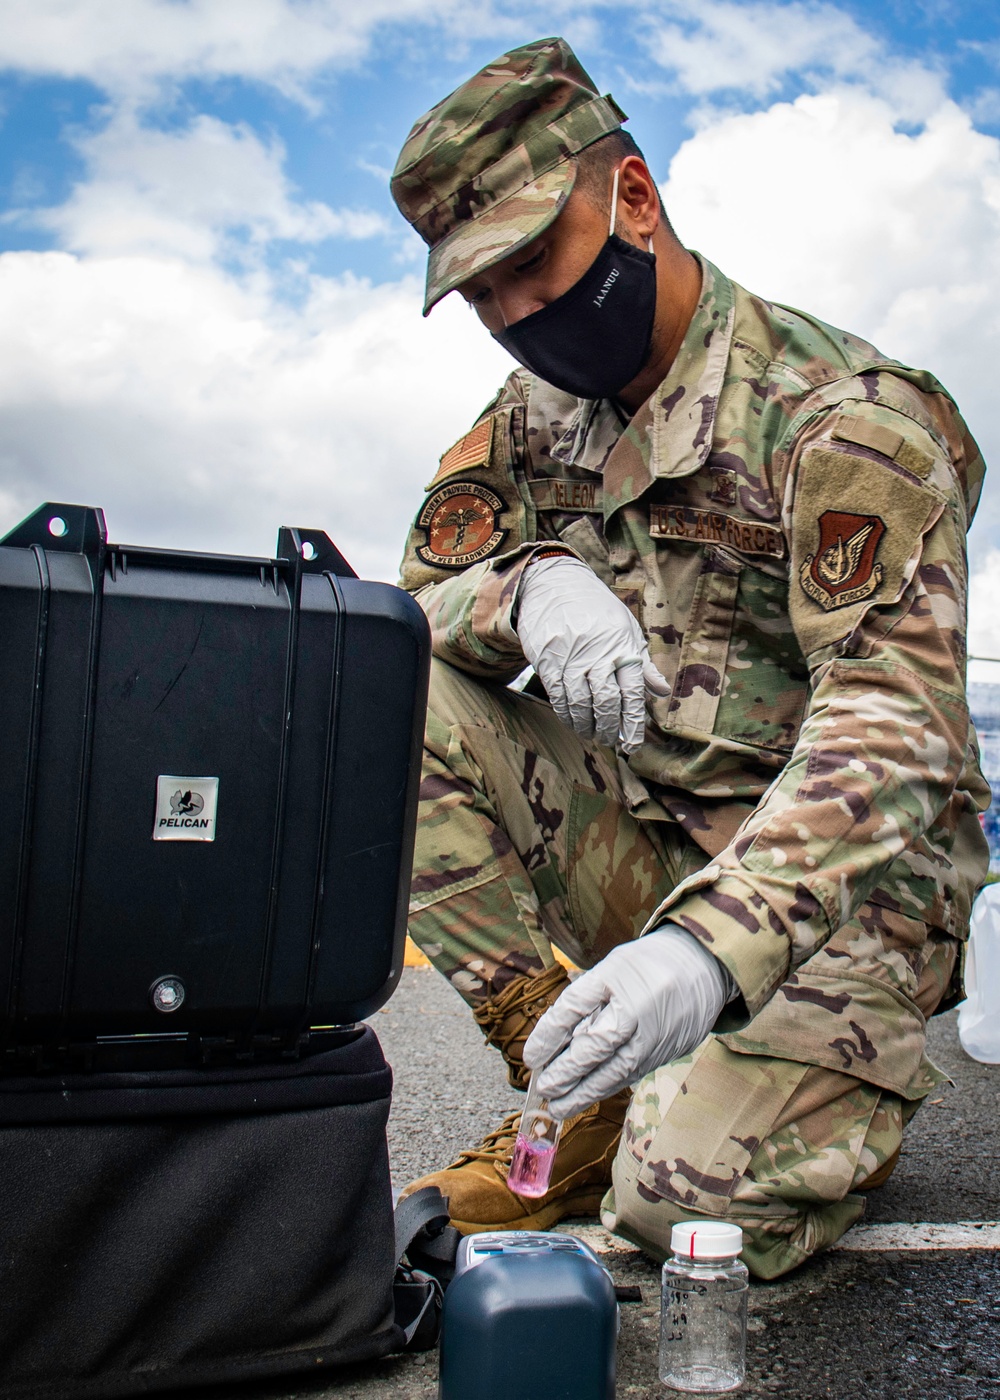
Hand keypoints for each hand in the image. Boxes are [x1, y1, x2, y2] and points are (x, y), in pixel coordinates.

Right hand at [515, 556, 669, 753]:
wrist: (555, 586)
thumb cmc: (596, 611)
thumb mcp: (626, 629)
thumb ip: (642, 663)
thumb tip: (663, 691)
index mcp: (623, 646)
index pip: (633, 691)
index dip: (633, 722)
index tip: (633, 743)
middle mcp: (599, 653)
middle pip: (607, 701)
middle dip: (611, 728)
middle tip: (612, 742)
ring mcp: (572, 657)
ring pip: (581, 703)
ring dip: (587, 726)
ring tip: (593, 735)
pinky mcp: (549, 660)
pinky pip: (559, 696)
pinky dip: (567, 715)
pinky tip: (574, 722)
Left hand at [522, 927, 733, 1117]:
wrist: (705, 964)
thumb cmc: (645, 966)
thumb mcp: (610, 970)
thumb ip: (583, 1003)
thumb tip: (552, 1044)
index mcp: (619, 974)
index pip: (576, 1005)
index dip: (550, 1033)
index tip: (531, 1057)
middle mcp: (641, 1003)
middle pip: (598, 1044)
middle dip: (568, 1071)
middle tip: (545, 1089)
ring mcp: (661, 1030)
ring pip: (619, 1068)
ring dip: (586, 1091)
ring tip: (560, 1106)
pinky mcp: (674, 1048)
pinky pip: (636, 1072)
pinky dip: (610, 1086)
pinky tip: (590, 1095)